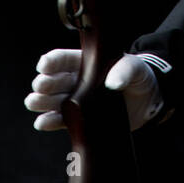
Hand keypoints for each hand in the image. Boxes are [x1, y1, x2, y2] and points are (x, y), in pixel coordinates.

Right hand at [25, 48, 163, 132]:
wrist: (149, 101)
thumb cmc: (139, 77)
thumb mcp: (135, 68)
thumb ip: (124, 71)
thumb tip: (112, 83)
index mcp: (87, 63)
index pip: (64, 59)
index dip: (52, 61)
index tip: (44, 65)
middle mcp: (78, 81)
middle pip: (55, 80)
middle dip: (45, 82)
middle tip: (40, 86)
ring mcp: (79, 101)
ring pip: (54, 100)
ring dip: (42, 101)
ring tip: (34, 102)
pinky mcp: (82, 120)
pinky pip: (62, 121)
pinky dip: (50, 122)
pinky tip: (42, 122)